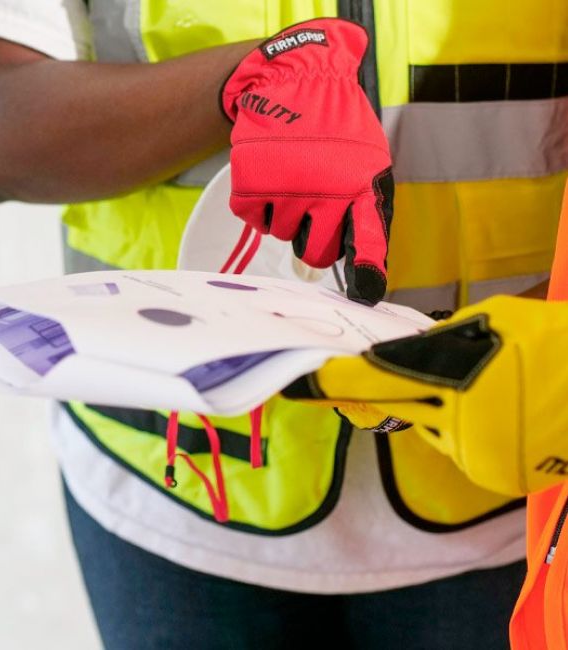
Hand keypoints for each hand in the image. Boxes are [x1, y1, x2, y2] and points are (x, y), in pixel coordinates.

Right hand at [221, 18, 393, 304]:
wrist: (296, 81)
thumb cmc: (337, 130)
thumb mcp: (368, 163)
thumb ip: (366, 212)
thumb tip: (360, 269)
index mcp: (361, 186)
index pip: (366, 238)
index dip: (364, 270)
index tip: (363, 295)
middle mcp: (324, 190)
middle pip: (315, 254)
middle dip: (314, 237)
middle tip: (314, 206)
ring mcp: (284, 187)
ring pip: (283, 236)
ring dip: (286, 215)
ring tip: (293, 178)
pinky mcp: (250, 183)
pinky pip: (254, 221)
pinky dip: (260, 206)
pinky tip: (271, 178)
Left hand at [283, 295, 567, 495]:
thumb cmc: (551, 339)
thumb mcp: (492, 322)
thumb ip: (439, 342)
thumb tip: (397, 353)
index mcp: (457, 376)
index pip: (378, 378)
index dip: (339, 379)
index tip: (305, 378)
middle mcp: (459, 422)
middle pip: (397, 404)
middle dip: (384, 388)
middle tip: (373, 375)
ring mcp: (475, 453)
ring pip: (426, 426)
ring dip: (430, 406)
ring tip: (470, 385)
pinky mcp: (492, 474)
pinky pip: (452, 444)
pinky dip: (456, 426)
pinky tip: (485, 410)